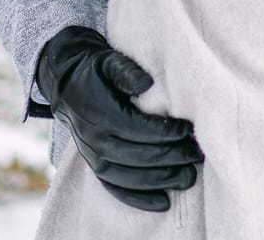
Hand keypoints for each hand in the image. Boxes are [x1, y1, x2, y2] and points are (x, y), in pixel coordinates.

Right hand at [35, 26, 201, 211]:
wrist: (66, 85)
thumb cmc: (95, 70)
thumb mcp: (108, 60)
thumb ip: (126, 71)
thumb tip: (147, 84)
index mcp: (99, 112)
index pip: (137, 129)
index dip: (165, 133)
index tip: (188, 130)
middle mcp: (94, 139)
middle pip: (138, 156)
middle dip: (171, 157)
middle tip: (197, 155)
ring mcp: (93, 157)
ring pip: (130, 177)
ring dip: (162, 180)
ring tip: (189, 177)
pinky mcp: (95, 168)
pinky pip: (116, 189)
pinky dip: (140, 199)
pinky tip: (164, 203)